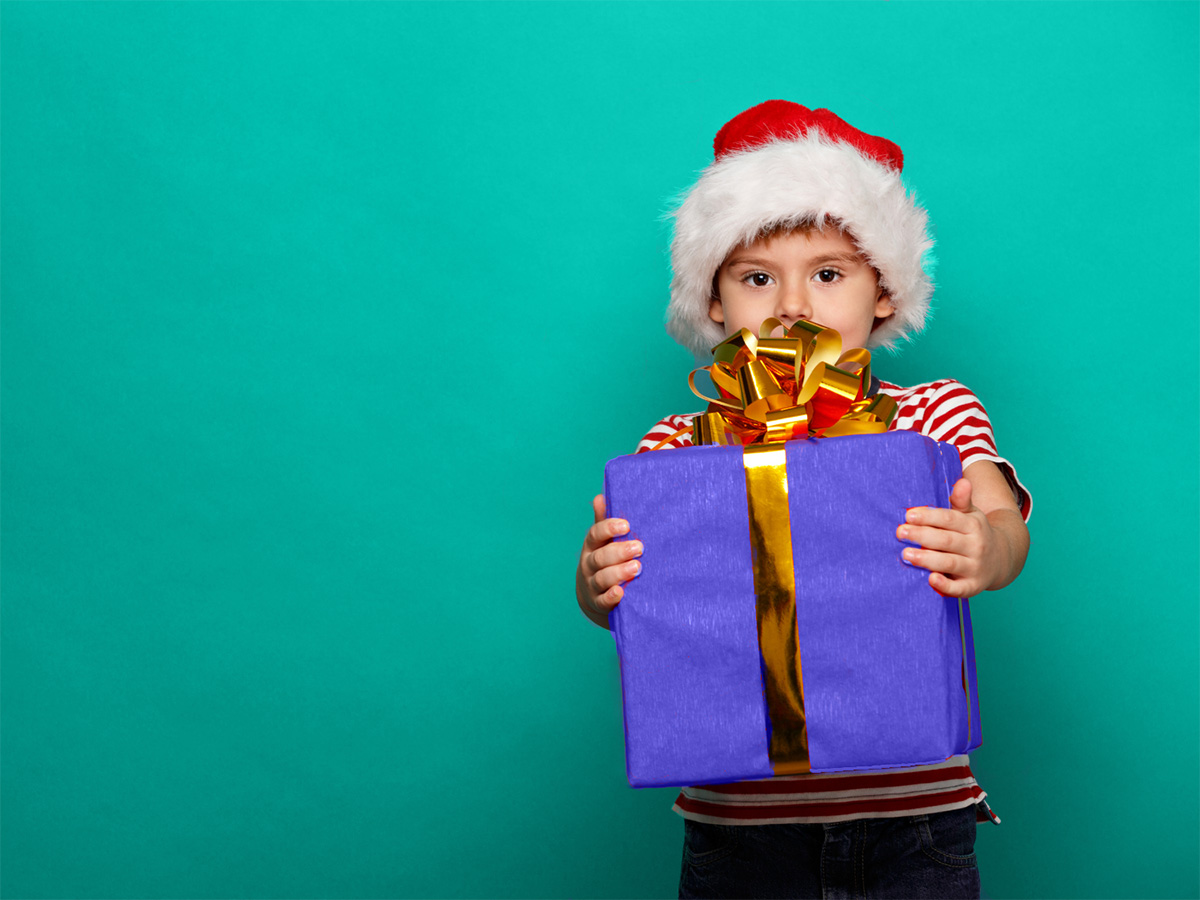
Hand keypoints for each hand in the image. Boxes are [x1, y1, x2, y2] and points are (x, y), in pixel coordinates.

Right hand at [576, 494, 642, 628]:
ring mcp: (592, 584)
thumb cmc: (604, 558)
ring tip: (637, 567)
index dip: (609, 528)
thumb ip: (604, 521)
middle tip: (639, 547)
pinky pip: (603, 600)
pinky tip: (621, 592)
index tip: (626, 525)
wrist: (593, 592)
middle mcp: (589, 564)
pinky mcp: (598, 602)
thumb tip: (600, 496)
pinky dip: (611, 597)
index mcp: (592, 545)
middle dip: (619, 552)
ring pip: (602, 578)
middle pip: (600, 557)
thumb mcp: (602, 540)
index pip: (596, 534)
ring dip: (619, 573)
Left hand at [896, 477, 1011, 597]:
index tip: (908, 515)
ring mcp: (975, 567)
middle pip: (946, 540)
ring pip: (950, 562)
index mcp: (973, 526)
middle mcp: (976, 546)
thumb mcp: (971, 515)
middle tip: (900, 532)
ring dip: (927, 559)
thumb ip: (962, 501)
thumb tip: (963, 481)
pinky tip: (930, 579)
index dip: (929, 517)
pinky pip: (959, 588)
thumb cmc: (975, 534)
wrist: (1001, 560)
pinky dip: (945, 585)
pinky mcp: (973, 586)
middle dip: (922, 535)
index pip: (949, 519)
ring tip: (906, 554)